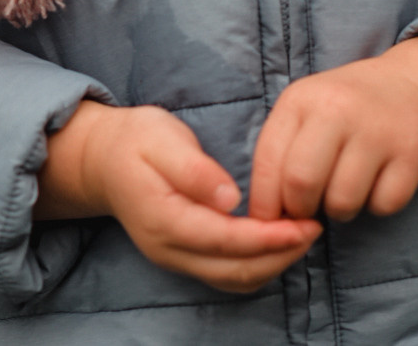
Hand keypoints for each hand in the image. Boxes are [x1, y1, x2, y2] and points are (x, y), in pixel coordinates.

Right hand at [36, 100, 321, 292]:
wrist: (103, 159)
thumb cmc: (136, 140)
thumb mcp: (161, 139)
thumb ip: (194, 169)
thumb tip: (229, 197)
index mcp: (164, 220)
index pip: (225, 240)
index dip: (268, 238)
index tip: (303, 224)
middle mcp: (169, 249)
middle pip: (233, 270)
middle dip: (279, 255)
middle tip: (314, 228)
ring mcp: (175, 258)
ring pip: (232, 279)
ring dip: (272, 264)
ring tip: (302, 236)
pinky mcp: (183, 255)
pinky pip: (225, 274)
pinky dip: (256, 264)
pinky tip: (276, 242)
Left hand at [248, 53, 417, 222]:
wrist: (409, 85)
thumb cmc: (343, 108)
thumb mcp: (304, 112)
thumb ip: (280, 154)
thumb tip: (264, 218)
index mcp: (301, 99)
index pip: (268, 163)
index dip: (264, 205)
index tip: (272, 220)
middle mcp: (338, 107)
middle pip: (301, 182)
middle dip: (301, 210)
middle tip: (311, 207)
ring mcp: (377, 128)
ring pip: (342, 202)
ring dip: (340, 209)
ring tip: (345, 187)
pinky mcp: (411, 151)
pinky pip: (383, 205)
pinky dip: (377, 204)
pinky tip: (377, 180)